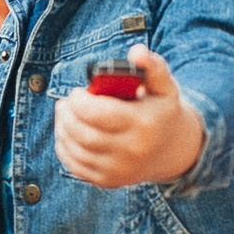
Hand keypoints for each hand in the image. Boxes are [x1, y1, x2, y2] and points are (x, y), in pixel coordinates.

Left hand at [52, 44, 204, 187]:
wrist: (170, 150)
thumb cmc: (160, 111)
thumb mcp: (164, 86)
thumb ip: (152, 66)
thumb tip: (137, 52)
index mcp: (144, 125)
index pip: (99, 115)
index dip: (80, 102)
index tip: (77, 92)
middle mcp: (132, 152)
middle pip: (84, 134)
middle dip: (67, 115)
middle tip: (65, 102)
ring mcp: (119, 170)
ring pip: (76, 150)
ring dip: (62, 129)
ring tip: (63, 114)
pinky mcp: (108, 181)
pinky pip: (76, 166)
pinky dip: (65, 148)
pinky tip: (66, 133)